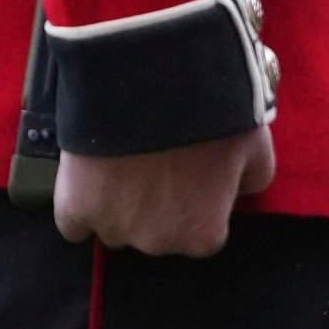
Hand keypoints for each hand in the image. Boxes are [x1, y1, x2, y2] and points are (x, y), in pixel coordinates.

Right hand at [53, 126, 272, 257]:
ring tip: (129, 160)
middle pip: (158, 232)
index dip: (198, 200)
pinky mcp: (72, 212)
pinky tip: (95, 174)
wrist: (152, 84)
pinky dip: (82, 203)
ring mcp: (113, 228)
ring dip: (122, 204)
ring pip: (117, 226)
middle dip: (161, 205)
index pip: (202, 231)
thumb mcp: (256, 145)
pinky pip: (75, 222)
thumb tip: (239, 192)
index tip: (193, 173)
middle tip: (162, 160)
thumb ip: (253, 179)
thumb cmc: (212, 114)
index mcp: (203, 235)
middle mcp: (158, 244)